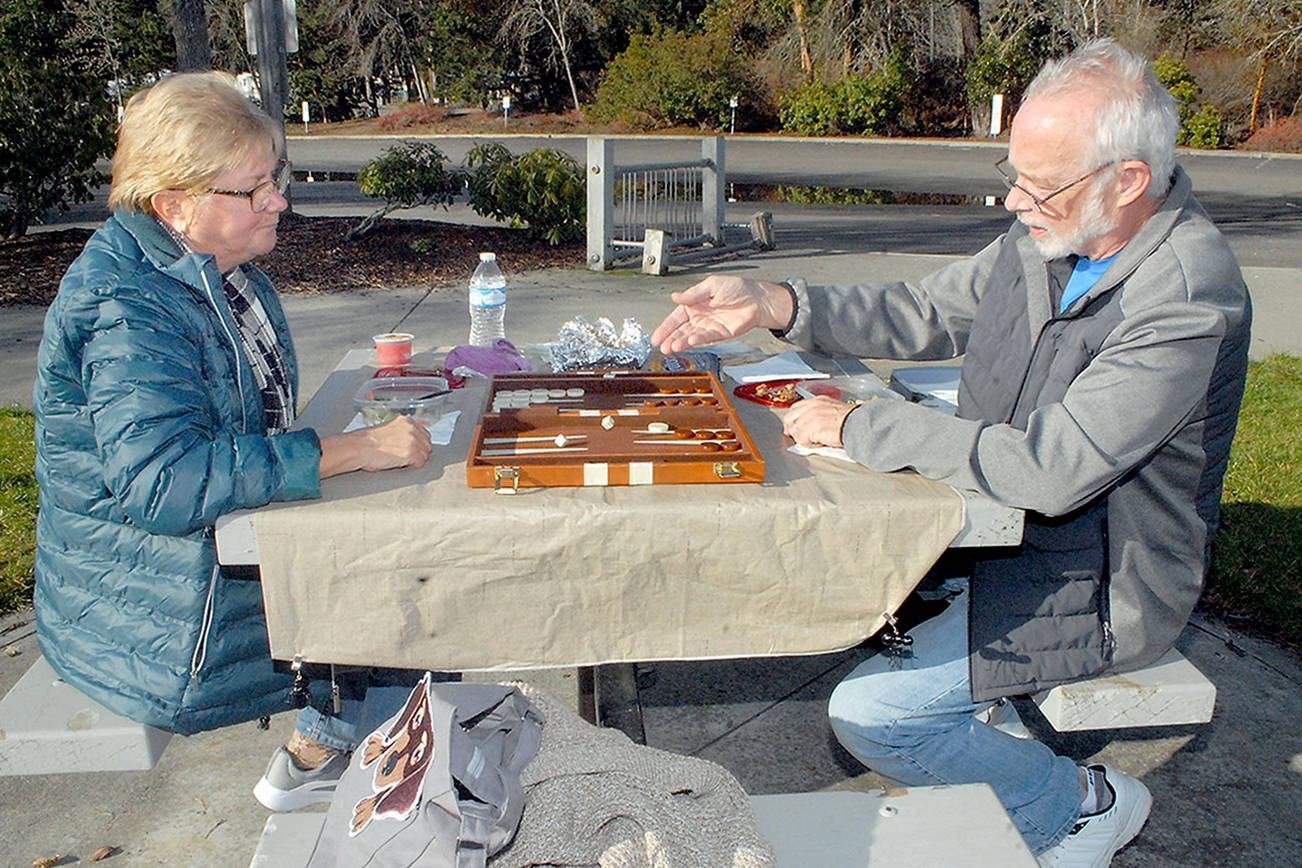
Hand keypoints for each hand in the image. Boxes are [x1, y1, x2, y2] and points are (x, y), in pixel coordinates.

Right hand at [319, 415, 431, 478]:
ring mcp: (413, 441)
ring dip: (415, 460)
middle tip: (405, 457)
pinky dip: (412, 466)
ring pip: (425, 455)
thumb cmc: (366, 441)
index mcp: (406, 421)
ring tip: (401, 460)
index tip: (412, 449)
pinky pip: (420, 463)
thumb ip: (402, 432)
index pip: (424, 434)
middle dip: (419, 452)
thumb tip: (409, 441)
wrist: (359, 447)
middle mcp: (412, 429)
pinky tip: (400, 464)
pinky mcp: (411, 453)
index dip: (418, 444)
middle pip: (427, 445)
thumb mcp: (388, 429)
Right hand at [651, 275, 793, 353]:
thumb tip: (675, 296)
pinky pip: (706, 338)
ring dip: (681, 342)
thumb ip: (693, 294)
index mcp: (695, 304)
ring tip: (671, 348)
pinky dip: (697, 340)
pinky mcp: (720, 334)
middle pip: (681, 330)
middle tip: (661, 347)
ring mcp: (709, 326)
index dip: (666, 327)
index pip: (676, 317)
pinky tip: (689, 342)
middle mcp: (700, 317)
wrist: (758, 299)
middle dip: (670, 338)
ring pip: (691, 336)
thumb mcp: (712, 285)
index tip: (657, 337)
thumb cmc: (738, 288)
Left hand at [783, 396, 854, 448]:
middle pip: (790, 417)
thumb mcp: (833, 410)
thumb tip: (810, 425)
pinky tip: (821, 442)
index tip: (793, 428)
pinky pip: (802, 440)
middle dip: (792, 429)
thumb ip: (819, 414)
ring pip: (795, 430)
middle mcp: (812, 406)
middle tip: (800, 438)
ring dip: (804, 438)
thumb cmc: (851, 420)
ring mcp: (810, 416)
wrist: (858, 424)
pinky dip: (810, 444)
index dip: (793, 419)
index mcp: (817, 401)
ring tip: (818, 440)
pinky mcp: (811, 428)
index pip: (796, 407)